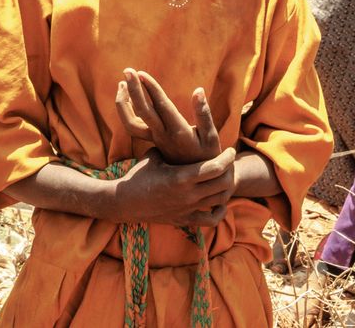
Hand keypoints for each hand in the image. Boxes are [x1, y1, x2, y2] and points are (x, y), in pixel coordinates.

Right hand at [108, 148, 237, 227]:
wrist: (124, 202)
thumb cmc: (138, 175)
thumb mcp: (154, 155)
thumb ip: (171, 147)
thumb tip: (181, 134)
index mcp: (181, 177)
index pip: (215, 168)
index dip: (227, 158)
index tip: (230, 150)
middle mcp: (188, 195)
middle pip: (223, 184)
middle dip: (230, 172)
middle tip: (230, 163)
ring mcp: (188, 210)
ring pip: (219, 201)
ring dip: (226, 189)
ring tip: (226, 178)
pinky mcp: (185, 220)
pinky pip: (210, 220)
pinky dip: (219, 212)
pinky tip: (219, 203)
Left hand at [115, 69, 224, 163]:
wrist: (196, 178)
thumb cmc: (208, 155)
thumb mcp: (211, 136)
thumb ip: (204, 114)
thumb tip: (198, 90)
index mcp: (178, 132)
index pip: (161, 106)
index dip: (151, 89)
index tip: (141, 73)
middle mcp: (162, 135)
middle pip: (142, 112)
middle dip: (133, 90)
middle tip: (128, 70)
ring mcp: (154, 138)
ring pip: (130, 122)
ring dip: (123, 102)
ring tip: (123, 82)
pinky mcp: (151, 139)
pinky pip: (132, 125)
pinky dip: (126, 110)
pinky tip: (128, 95)